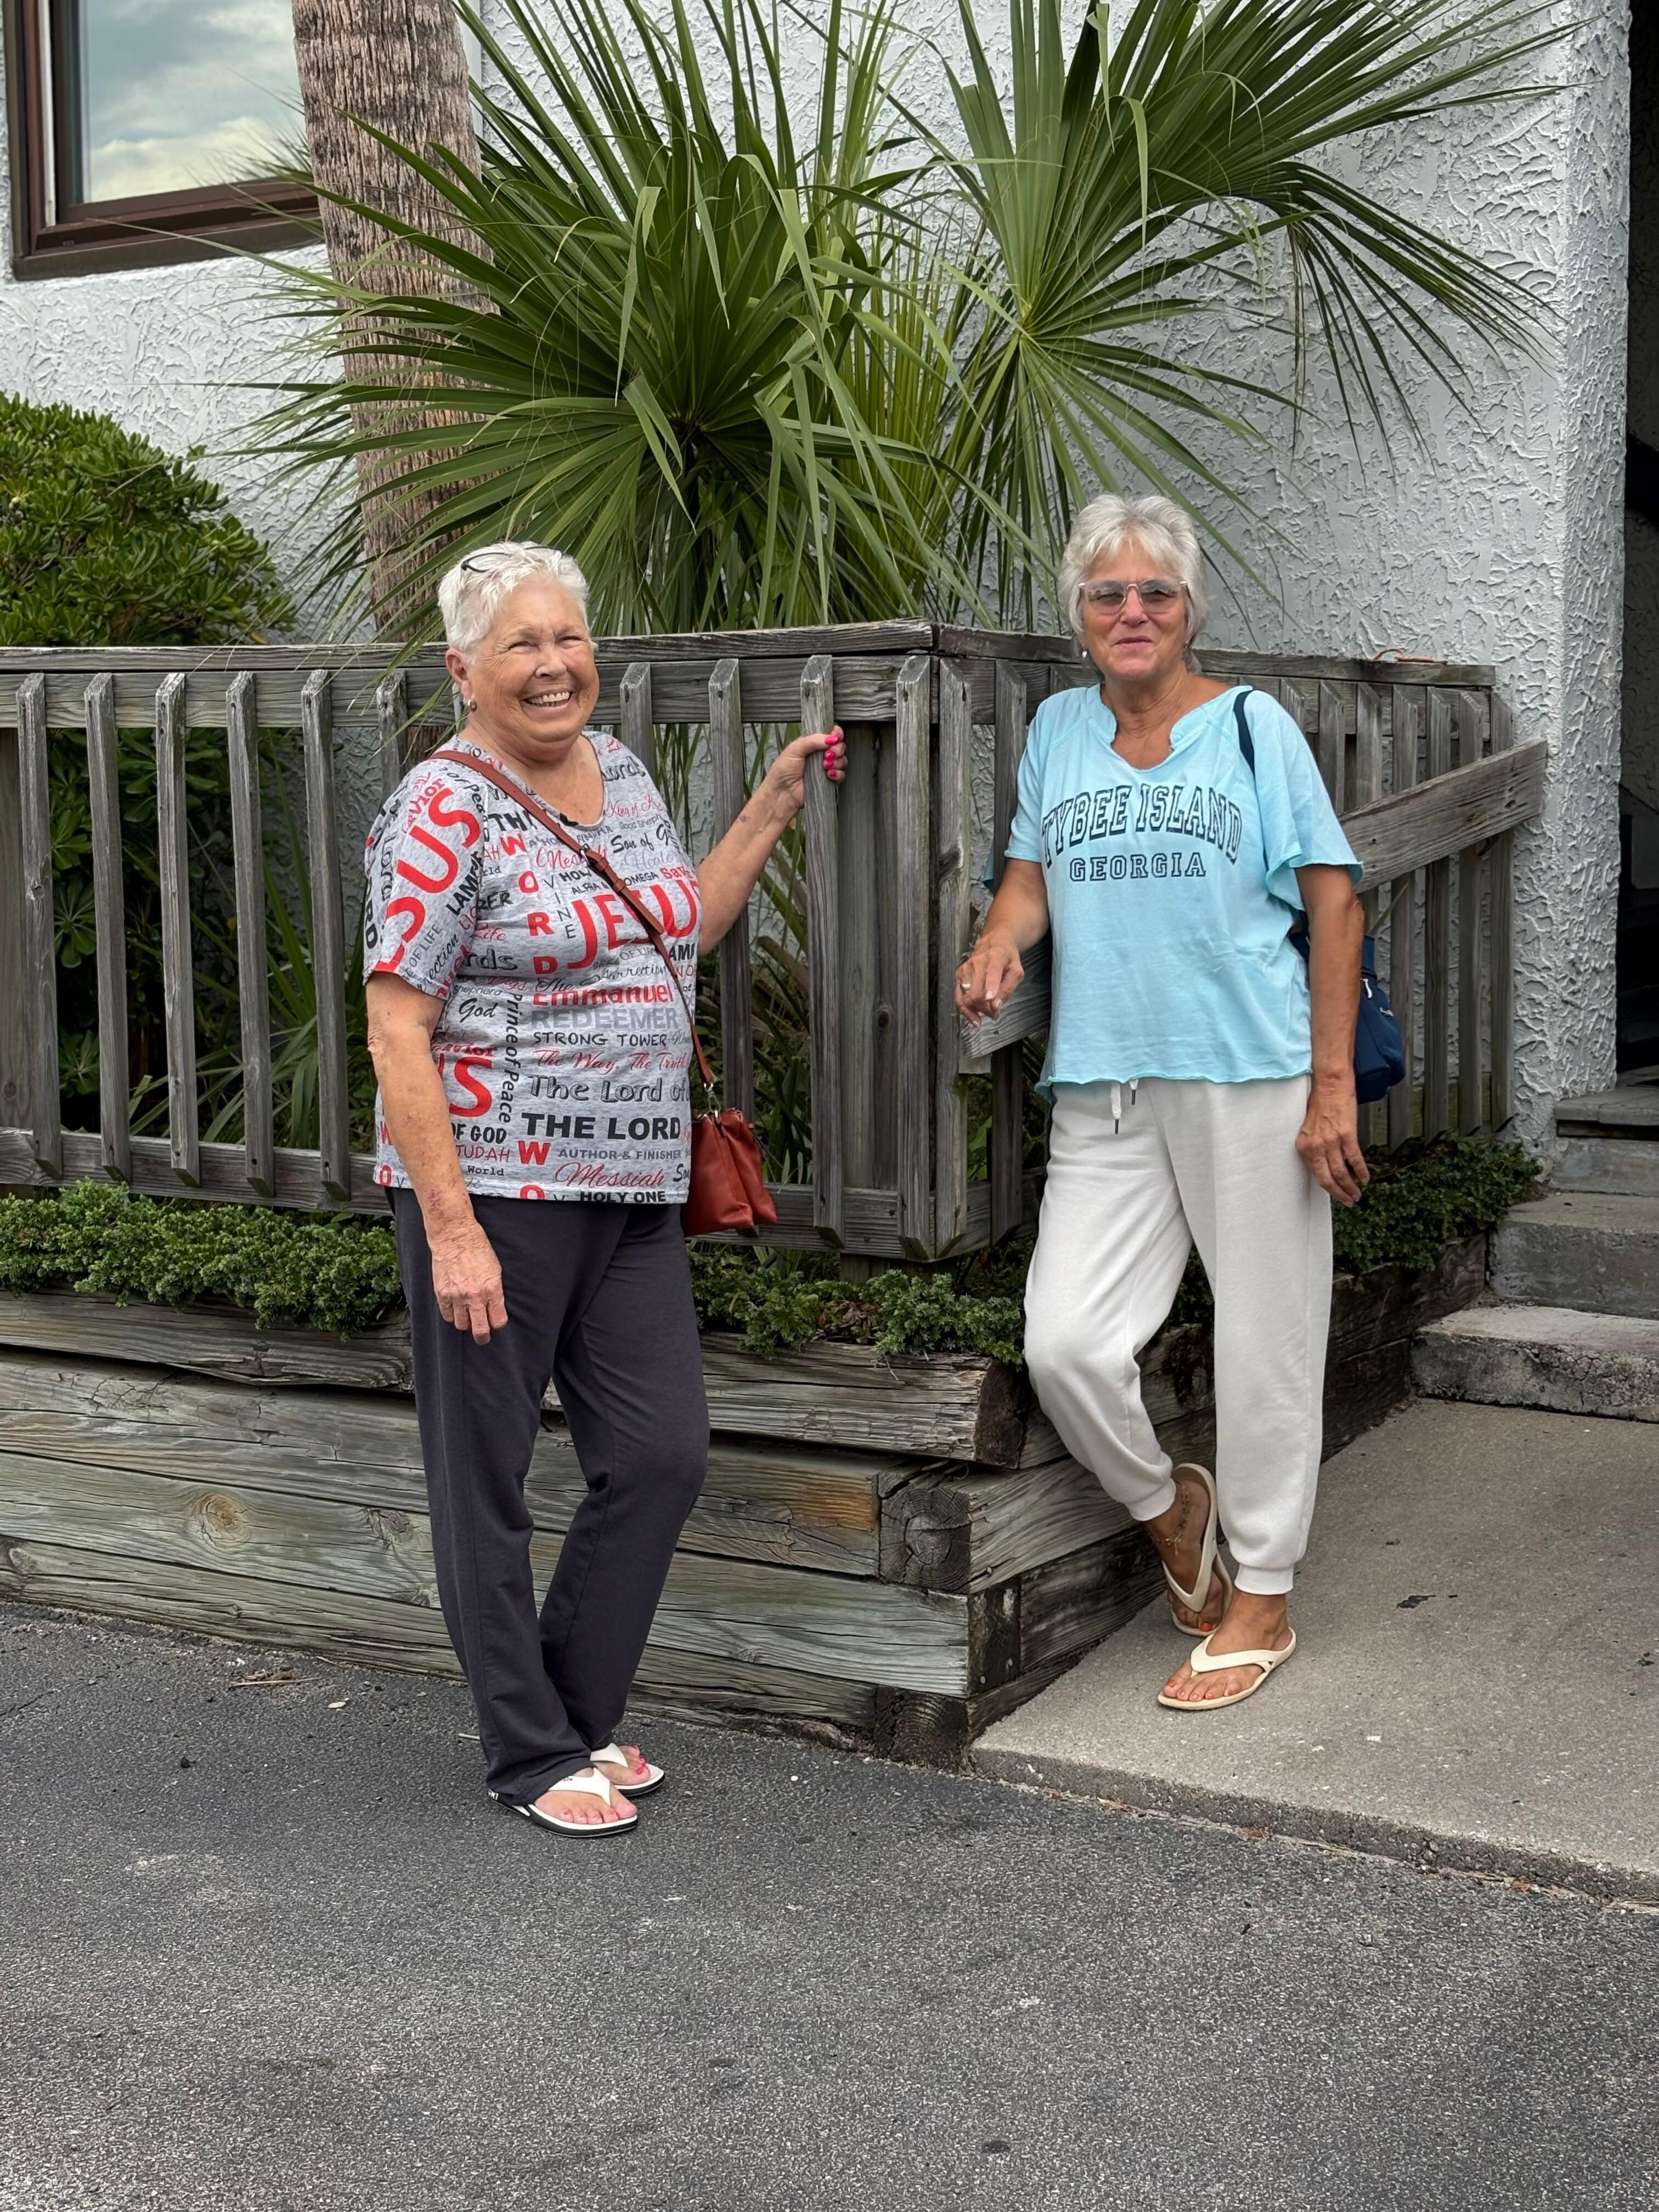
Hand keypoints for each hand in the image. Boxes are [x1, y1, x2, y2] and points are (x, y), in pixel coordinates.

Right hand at [428, 1215, 507, 1342]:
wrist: (455, 1237)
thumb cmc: (478, 1249)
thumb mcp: (495, 1269)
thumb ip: (494, 1291)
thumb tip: (493, 1308)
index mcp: (492, 1289)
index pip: (498, 1321)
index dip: (497, 1324)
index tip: (495, 1323)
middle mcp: (475, 1296)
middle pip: (480, 1330)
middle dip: (482, 1337)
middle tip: (482, 1338)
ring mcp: (457, 1296)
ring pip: (461, 1324)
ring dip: (465, 1323)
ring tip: (467, 1316)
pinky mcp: (442, 1294)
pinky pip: (446, 1315)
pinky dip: (451, 1315)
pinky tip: (454, 1309)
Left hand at [758, 725, 846, 822]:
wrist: (783, 792)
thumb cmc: (783, 771)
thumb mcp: (795, 748)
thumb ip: (814, 740)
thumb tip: (831, 738)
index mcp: (812, 743)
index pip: (830, 734)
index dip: (836, 734)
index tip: (834, 739)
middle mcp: (820, 754)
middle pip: (839, 746)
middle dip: (837, 749)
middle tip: (827, 755)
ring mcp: (825, 767)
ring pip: (842, 760)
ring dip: (836, 762)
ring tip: (825, 766)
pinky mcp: (828, 780)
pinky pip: (841, 774)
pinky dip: (838, 774)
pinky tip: (828, 774)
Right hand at [954, 931, 1024, 1022]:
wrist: (994, 943)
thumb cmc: (1007, 959)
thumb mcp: (1016, 972)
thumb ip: (1008, 989)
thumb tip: (995, 1006)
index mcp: (995, 958)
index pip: (991, 974)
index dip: (991, 989)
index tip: (992, 1004)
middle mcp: (977, 962)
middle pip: (976, 993)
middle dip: (985, 1009)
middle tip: (995, 1014)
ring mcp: (965, 969)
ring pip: (966, 998)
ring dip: (977, 1010)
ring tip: (988, 1013)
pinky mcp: (958, 975)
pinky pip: (958, 997)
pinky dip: (965, 1010)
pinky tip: (974, 1015)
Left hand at [1296, 1079, 1369, 1205]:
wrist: (1330, 1085)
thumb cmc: (1320, 1104)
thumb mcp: (1309, 1129)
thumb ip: (1314, 1147)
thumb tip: (1324, 1164)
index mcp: (1303, 1146)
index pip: (1315, 1174)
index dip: (1327, 1186)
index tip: (1335, 1193)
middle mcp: (1315, 1146)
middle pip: (1327, 1178)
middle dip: (1339, 1193)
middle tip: (1348, 1201)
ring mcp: (1331, 1142)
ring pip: (1341, 1173)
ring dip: (1350, 1187)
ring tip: (1357, 1195)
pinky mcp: (1347, 1135)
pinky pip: (1355, 1159)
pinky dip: (1361, 1171)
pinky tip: (1365, 1178)